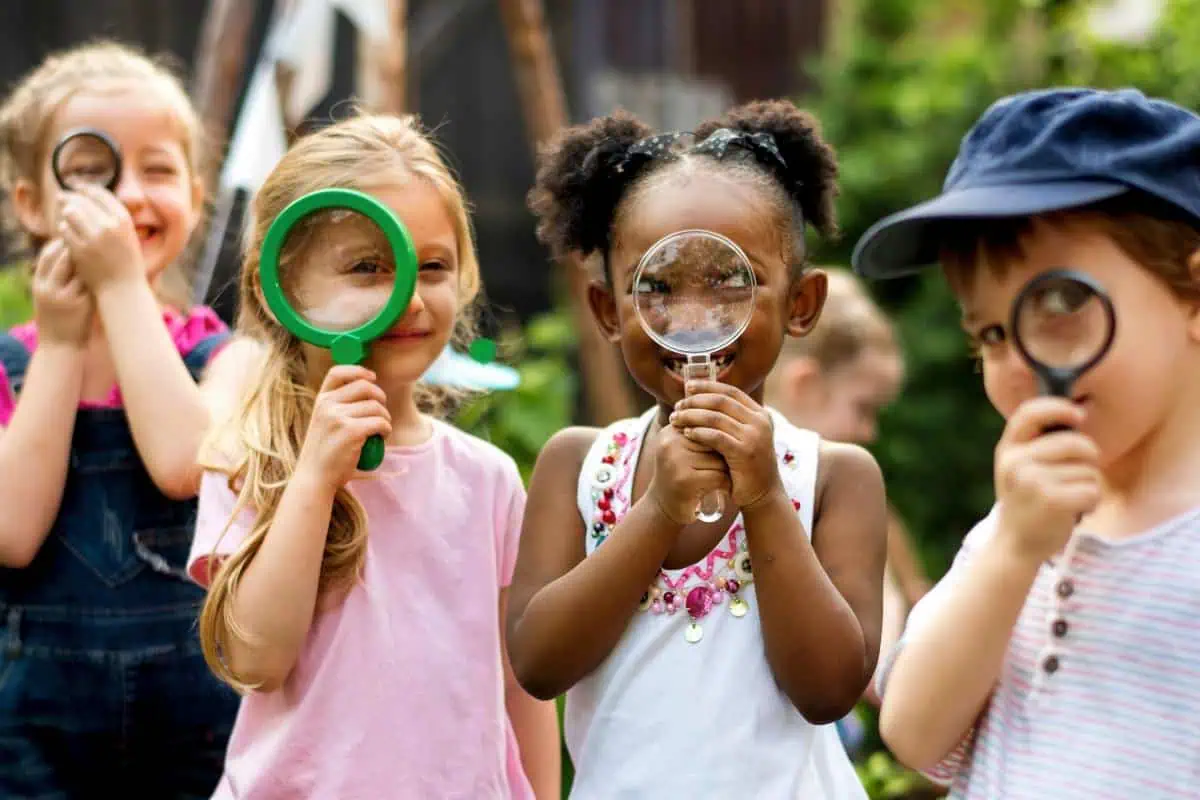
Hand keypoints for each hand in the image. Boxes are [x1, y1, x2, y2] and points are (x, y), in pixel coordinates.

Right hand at [31, 239, 92, 346]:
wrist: (60, 346)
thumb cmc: (56, 319)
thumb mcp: (47, 298)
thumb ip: (54, 279)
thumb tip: (68, 256)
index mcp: (38, 284)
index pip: (46, 256)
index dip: (59, 244)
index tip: (73, 237)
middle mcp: (48, 288)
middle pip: (62, 259)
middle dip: (76, 248)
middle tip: (91, 240)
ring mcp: (64, 296)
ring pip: (77, 270)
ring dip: (88, 260)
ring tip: (100, 252)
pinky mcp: (80, 304)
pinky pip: (90, 283)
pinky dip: (97, 275)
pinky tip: (107, 270)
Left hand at [56, 184, 143, 289]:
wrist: (122, 288)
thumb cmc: (126, 261)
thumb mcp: (128, 235)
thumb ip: (112, 217)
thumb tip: (89, 196)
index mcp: (123, 220)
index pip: (100, 194)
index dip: (86, 188)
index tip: (77, 186)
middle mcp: (109, 226)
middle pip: (82, 201)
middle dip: (70, 197)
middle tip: (62, 197)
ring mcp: (93, 238)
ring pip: (70, 213)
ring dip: (66, 213)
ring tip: (66, 215)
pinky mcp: (79, 249)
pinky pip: (64, 230)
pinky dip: (64, 229)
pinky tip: (66, 231)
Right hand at [295, 365, 391, 489]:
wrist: (314, 478)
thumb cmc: (324, 454)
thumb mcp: (323, 423)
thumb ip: (337, 408)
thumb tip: (367, 390)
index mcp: (320, 400)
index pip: (338, 372)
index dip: (358, 371)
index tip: (372, 377)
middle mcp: (327, 405)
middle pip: (365, 386)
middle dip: (380, 396)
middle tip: (382, 412)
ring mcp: (338, 417)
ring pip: (376, 406)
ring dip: (385, 417)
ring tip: (381, 429)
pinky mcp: (351, 431)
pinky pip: (380, 422)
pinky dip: (386, 429)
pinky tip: (382, 437)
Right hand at [646, 422, 731, 525]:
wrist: (663, 507)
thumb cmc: (681, 475)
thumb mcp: (683, 449)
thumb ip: (698, 431)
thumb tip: (728, 408)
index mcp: (670, 431)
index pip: (707, 424)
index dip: (721, 439)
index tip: (722, 453)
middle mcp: (670, 443)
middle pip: (714, 439)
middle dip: (725, 453)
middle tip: (727, 466)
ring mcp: (675, 461)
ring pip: (719, 458)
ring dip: (728, 470)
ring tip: (723, 478)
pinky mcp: (684, 480)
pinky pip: (718, 476)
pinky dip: (727, 484)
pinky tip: (724, 489)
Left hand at [670, 380, 781, 509]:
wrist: (762, 494)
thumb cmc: (745, 465)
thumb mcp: (742, 436)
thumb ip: (729, 419)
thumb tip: (699, 398)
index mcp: (760, 414)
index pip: (731, 391)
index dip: (707, 386)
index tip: (687, 387)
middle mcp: (760, 422)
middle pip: (721, 401)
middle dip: (696, 401)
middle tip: (678, 406)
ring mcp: (754, 436)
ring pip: (716, 417)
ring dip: (692, 416)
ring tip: (676, 419)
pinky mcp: (745, 452)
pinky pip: (716, 436)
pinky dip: (698, 433)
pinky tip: (686, 434)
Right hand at [993, 397, 1100, 563]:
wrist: (1015, 544)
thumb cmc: (1026, 501)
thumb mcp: (1018, 468)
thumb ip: (1036, 443)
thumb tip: (1077, 414)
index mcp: (1007, 449)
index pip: (1030, 413)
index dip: (1058, 408)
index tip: (1079, 416)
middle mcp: (1016, 462)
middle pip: (1075, 443)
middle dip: (1088, 458)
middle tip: (1076, 475)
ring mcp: (1032, 481)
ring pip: (1088, 469)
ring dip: (1088, 485)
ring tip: (1068, 498)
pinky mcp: (1052, 501)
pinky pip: (1092, 489)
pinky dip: (1092, 501)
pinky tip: (1075, 510)